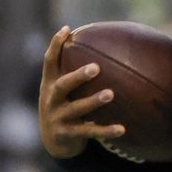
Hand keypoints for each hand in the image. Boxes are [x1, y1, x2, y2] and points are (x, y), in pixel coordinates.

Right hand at [38, 26, 124, 159]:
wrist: (53, 141)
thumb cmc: (64, 105)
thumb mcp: (62, 88)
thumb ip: (74, 69)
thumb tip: (102, 44)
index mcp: (50, 84)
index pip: (49, 62)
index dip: (55, 45)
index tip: (67, 30)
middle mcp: (51, 100)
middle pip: (63, 85)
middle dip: (78, 76)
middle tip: (96, 67)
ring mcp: (58, 118)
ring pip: (77, 109)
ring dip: (93, 101)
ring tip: (111, 94)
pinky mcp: (67, 135)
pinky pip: (90, 131)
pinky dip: (105, 131)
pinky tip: (122, 129)